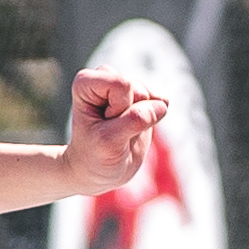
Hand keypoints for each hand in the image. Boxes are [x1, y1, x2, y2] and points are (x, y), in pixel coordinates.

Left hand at [62, 66, 170, 194]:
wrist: (98, 170)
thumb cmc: (95, 155)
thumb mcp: (109, 142)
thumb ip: (135, 120)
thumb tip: (162, 104)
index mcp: (86, 83)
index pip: (121, 84)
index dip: (118, 109)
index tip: (104, 124)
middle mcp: (105, 78)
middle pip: (138, 90)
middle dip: (131, 115)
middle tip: (113, 130)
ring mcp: (125, 86)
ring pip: (151, 96)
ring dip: (142, 119)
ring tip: (122, 130)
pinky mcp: (142, 97)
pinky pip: (161, 102)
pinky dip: (154, 119)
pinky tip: (136, 128)